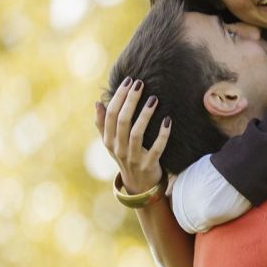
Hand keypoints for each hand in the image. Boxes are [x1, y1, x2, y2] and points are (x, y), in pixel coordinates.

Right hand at [95, 77, 170, 193]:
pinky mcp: (149, 165)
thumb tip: (98, 103)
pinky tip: (168, 121)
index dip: (119, 97)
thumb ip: (103, 124)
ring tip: (154, 99)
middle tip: (140, 84)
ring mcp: (133, 158)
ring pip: (137, 133)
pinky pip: (157, 148)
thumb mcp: (111, 143)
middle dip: (130, 101)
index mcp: (109, 141)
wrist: (139, 185)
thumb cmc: (125, 157)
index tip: (128, 81)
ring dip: (145, 115)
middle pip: (122, 121)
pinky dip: (162, 135)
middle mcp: (119, 149)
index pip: (111, 115)